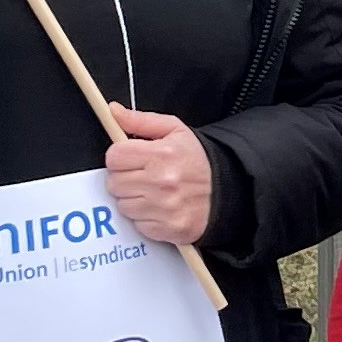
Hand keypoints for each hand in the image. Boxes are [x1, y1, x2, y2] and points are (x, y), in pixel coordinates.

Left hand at [103, 106, 217, 246]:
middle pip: (114, 182)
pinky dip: (145, 218)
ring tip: (152, 192)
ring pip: (123, 205)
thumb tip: (114, 112)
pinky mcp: (167, 228)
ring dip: (133, 199)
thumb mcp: (175, 131)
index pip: (114, 156)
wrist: (228, 190)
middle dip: (124, 178)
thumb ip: (141, 121)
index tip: (130, 158)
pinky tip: (159, 207)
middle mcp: (162, 182)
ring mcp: (164, 208)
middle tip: (142, 175)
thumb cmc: (200, 160)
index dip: (120, 156)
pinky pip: (137, 225)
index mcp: (162, 154)